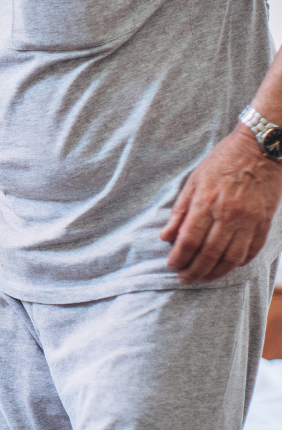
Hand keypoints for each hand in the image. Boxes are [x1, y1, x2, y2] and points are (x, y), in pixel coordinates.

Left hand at [161, 127, 281, 281]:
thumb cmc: (221, 163)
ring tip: (203, 278)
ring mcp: (249, 221)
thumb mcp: (193, 181)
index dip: (179, 257)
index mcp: (206, 203)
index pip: (189, 240)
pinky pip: (252, 250)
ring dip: (215, 272)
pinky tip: (228, 266)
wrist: (259, 150)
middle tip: (184, 278)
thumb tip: (166, 237)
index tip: (172, 265)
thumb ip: (179, 211)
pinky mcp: (264, 222)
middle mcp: (228, 215)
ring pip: (231, 258)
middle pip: (208, 254)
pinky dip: (239, 262)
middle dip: (194, 271)